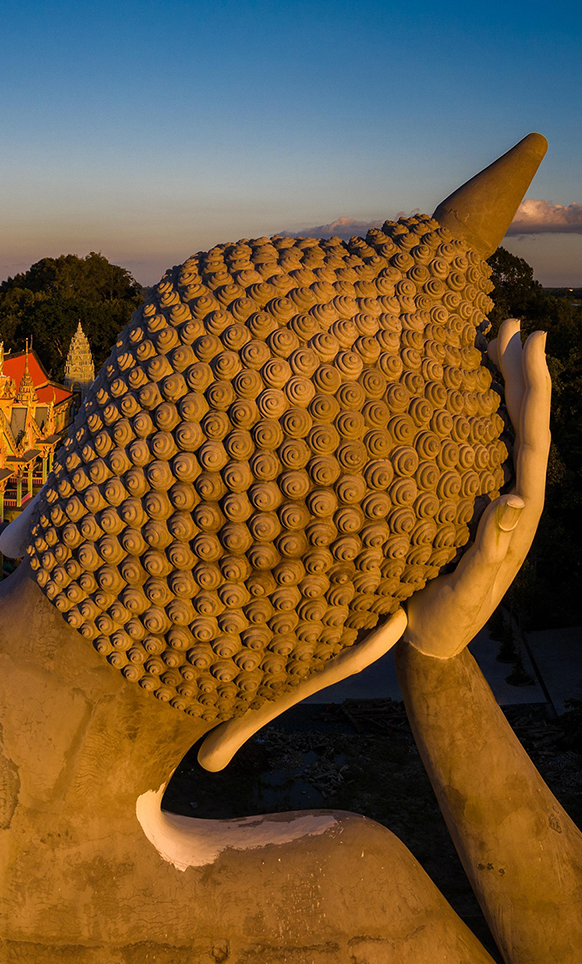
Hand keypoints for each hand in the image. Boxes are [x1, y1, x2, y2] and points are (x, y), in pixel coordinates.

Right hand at [403, 321, 550, 659]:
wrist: (430, 638)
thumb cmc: (447, 619)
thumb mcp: (470, 589)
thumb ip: (493, 549)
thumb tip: (517, 499)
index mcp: (520, 511)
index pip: (532, 438)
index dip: (533, 388)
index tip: (531, 341)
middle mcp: (510, 495)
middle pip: (521, 422)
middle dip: (518, 372)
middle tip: (508, 325)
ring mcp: (486, 496)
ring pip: (498, 429)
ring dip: (496, 385)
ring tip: (489, 341)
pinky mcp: (461, 500)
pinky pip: (470, 446)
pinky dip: (466, 413)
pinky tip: (454, 394)